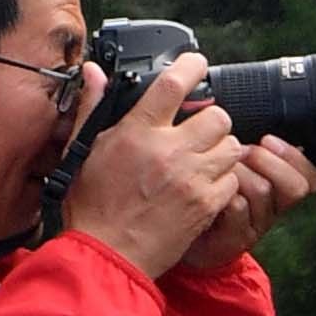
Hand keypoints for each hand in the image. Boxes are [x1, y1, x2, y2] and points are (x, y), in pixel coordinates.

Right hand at [62, 59, 315, 280]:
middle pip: (216, 114)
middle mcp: (169, 150)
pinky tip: (204, 186)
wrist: (108, 254)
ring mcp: (192, 178)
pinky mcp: (206, 204)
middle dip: (210, 119)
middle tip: (198, 130)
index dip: (191, 65)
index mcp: (137, 132)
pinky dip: (223, 180)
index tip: (196, 62)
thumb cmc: (92, 205)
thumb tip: (95, 73)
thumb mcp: (83, 150)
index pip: (174, 84)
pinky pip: (232, 179)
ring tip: (204, 159)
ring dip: (220, 149)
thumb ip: (93, 107)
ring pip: (231, 145)